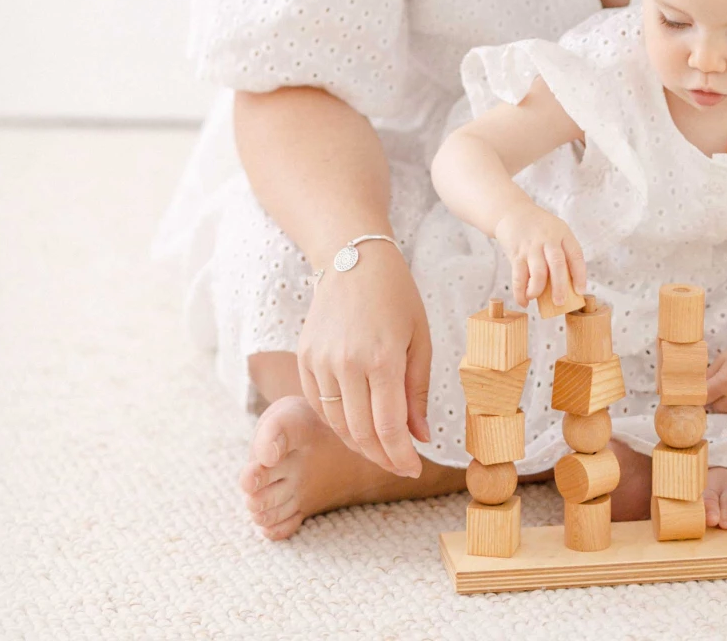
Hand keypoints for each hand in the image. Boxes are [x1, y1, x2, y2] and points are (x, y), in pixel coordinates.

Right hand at [295, 243, 432, 476]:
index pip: (389, 427)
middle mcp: (346, 363)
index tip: (413, 468)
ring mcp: (320, 361)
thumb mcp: (420, 339)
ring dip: (360, 445)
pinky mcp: (304, 358)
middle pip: (361, 432)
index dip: (402, 456)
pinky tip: (356, 427)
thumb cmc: (396, 296)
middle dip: (383, 457)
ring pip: (337, 424)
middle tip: (400, 465)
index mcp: (382, 358)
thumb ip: (418, 391)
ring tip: (380, 450)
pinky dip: (337, 424)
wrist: (353, 258)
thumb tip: (421, 437)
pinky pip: (319, 406)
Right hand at [493, 201, 587, 309]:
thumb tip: (567, 286)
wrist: (512, 211)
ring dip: (537, 290)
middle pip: (557, 265)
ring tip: (536, 298)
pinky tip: (524, 301)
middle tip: (560, 302)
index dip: (580, 275)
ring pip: (537, 272)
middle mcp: (548, 239)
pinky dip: (520, 292)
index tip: (580, 291)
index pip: (575, 255)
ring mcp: (531, 246)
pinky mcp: (516, 253)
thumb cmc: (538, 227)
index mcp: (563, 233)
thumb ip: (562, 252)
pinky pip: (518, 276)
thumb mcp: (556, 230)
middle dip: (560, 287)